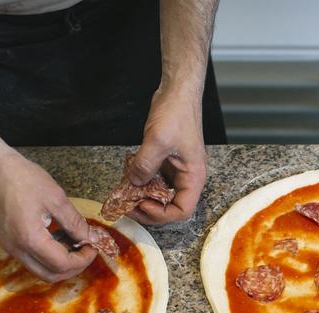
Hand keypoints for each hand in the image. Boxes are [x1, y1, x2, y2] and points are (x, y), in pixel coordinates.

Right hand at [0, 149, 95, 281]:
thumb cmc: (22, 178)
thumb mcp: (56, 198)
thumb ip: (76, 223)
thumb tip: (91, 239)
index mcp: (29, 239)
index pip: (62, 264)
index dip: (83, 259)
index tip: (93, 246)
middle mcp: (16, 249)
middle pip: (50, 275)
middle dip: (73, 267)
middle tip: (86, 249)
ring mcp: (10, 247)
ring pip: (41, 270)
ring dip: (61, 262)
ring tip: (74, 241)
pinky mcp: (8, 241)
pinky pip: (32, 259)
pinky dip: (49, 255)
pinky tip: (59, 237)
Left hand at [127, 88, 206, 223]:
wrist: (178, 92)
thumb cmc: (177, 114)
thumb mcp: (158, 141)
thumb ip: (145, 166)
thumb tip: (133, 184)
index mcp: (193, 177)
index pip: (182, 210)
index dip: (161, 214)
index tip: (142, 204)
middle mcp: (187, 177)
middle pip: (170, 206)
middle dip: (149, 209)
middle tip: (128, 205)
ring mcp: (176, 170)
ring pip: (160, 194)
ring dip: (142, 196)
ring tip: (125, 192)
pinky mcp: (166, 161)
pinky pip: (154, 179)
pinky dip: (141, 181)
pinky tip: (129, 175)